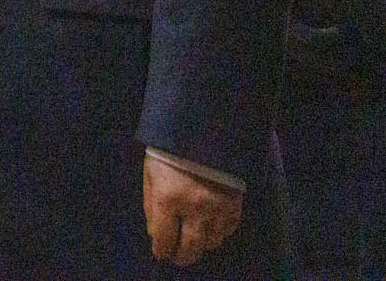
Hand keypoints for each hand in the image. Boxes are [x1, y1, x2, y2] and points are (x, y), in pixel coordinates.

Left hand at [144, 151, 242, 266]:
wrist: (204, 129)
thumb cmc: (169, 151)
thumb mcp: (150, 175)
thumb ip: (150, 206)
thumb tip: (154, 234)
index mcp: (167, 199)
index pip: (164, 239)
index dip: (161, 251)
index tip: (161, 253)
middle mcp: (194, 208)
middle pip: (190, 249)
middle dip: (182, 256)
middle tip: (178, 256)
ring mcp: (217, 208)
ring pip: (210, 243)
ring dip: (200, 245)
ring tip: (193, 240)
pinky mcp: (235, 205)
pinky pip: (228, 231)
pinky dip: (218, 234)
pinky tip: (210, 227)